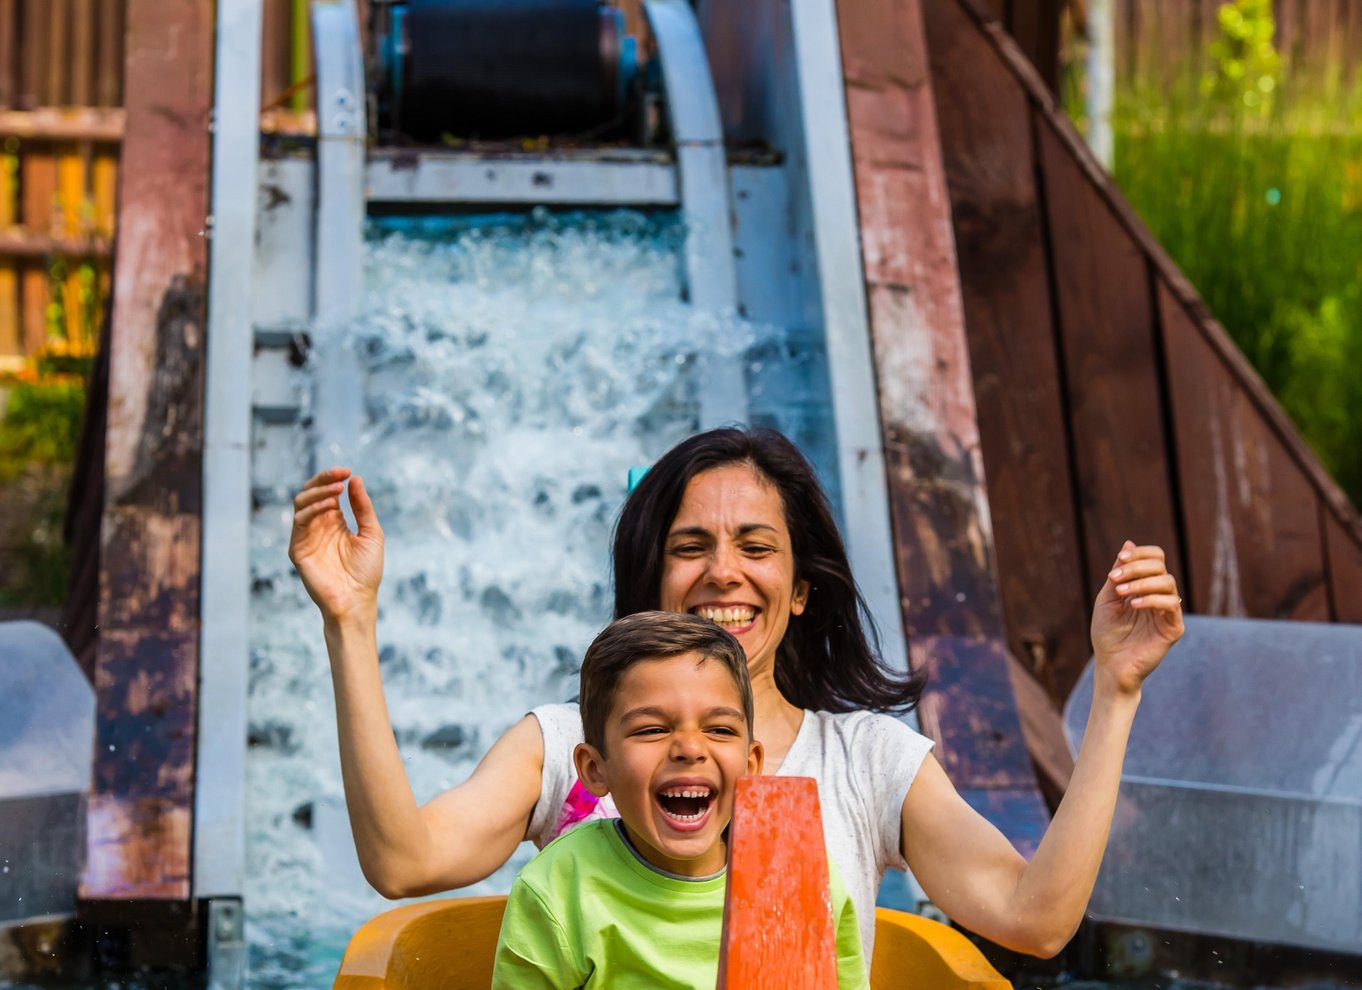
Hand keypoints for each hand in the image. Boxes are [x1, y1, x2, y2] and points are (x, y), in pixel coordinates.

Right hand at [288, 467, 384, 622]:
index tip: (348, 471)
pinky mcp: (297, 549)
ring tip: (336, 490)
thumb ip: (363, 507)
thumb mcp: (371, 533)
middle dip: (323, 480)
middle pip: (310, 493)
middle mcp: (318, 526)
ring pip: (301, 503)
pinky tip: (330, 508)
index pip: (326, 492)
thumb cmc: (366, 571)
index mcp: (334, 521)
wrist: (357, 600)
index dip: (333, 478)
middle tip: (340, 476)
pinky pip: (299, 522)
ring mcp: (306, 536)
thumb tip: (355, 478)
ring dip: (318, 492)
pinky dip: (313, 510)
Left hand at [1090, 540, 1183, 695]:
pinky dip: (1152, 599)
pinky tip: (1134, 605)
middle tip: (1115, 579)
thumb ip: (1119, 573)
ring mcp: (1168, 612)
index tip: (1120, 558)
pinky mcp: (1174, 628)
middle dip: (1136, 568)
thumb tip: (1128, 542)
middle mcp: (1160, 596)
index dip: (1140, 554)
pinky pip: (1171, 605)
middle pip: (1160, 567)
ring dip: (1142, 583)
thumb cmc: (1107, 633)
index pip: (1155, 559)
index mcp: (1146, 586)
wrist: (1110, 663)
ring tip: (1121, 593)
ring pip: (1168, 583)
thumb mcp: (1108, 597)